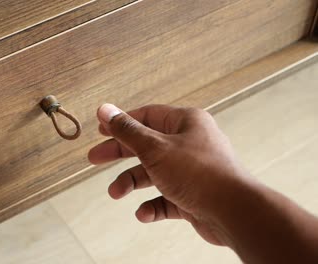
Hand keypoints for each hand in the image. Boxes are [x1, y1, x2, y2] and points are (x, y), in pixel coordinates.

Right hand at [88, 104, 250, 245]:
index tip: (101, 130)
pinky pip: (166, 198)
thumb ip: (127, 130)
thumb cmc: (200, 174)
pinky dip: (152, 205)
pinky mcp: (193, 194)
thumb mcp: (155, 148)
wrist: (233, 212)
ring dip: (133, 182)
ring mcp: (191, 170)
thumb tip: (105, 110)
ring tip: (117, 192)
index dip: (121, 122)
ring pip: (154, 173)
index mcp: (185, 123)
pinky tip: (144, 213)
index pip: (146, 116)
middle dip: (120, 153)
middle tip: (96, 158)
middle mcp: (189, 143)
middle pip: (146, 144)